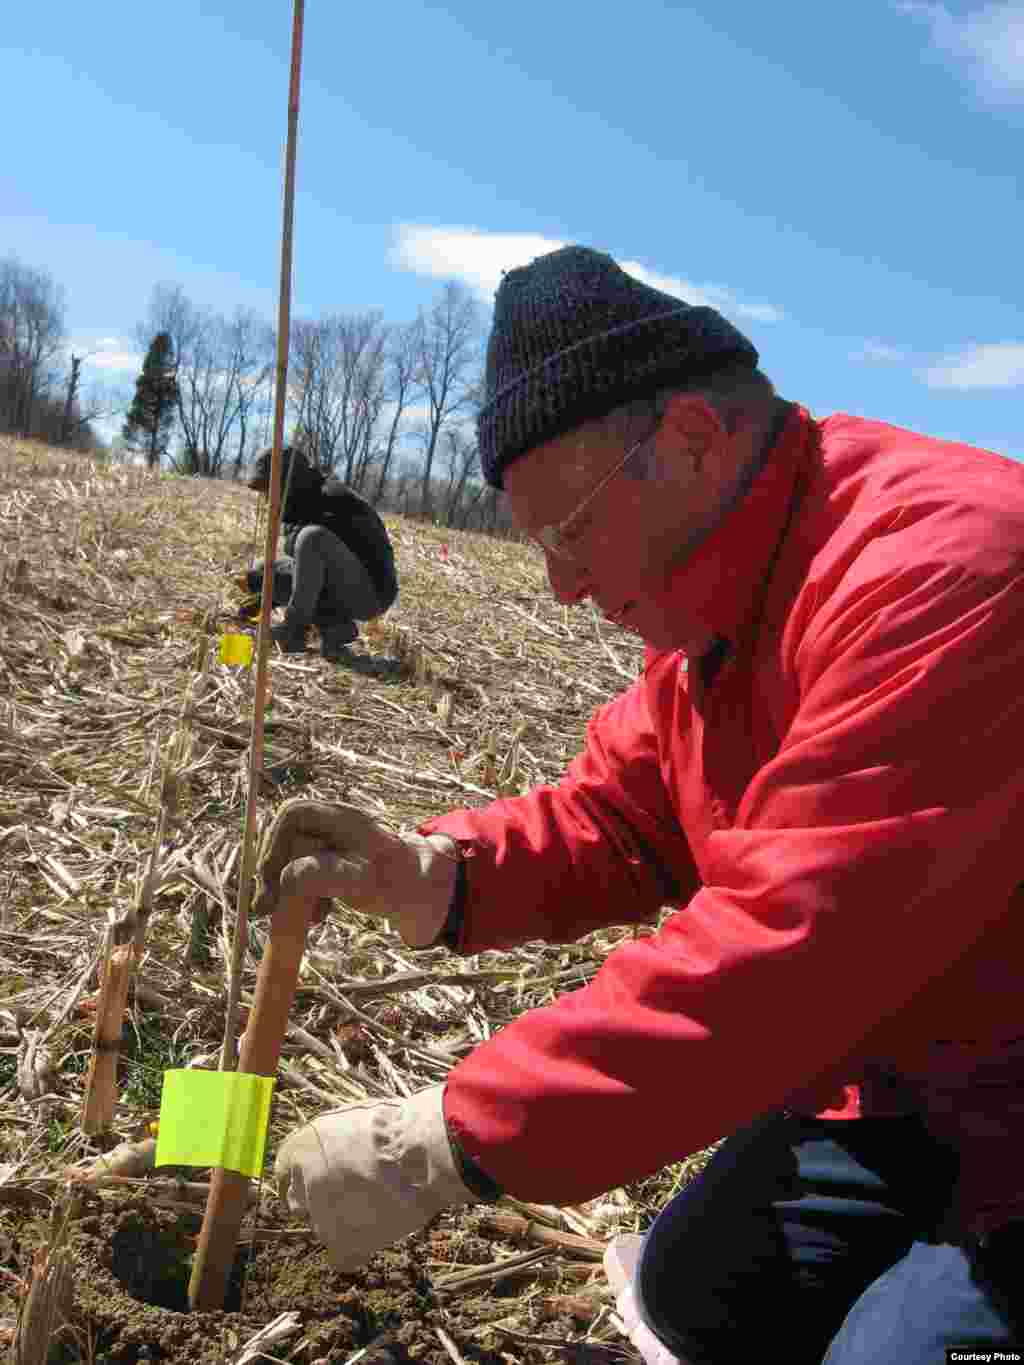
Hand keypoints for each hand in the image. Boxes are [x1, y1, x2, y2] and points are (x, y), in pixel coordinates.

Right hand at [251, 799, 458, 947]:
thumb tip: (284, 878)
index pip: (291, 816)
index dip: (273, 848)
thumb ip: (322, 875)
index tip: (271, 886)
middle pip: (284, 837)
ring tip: (306, 917)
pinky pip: (302, 870)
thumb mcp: (360, 882)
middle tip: (269, 908)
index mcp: (341, 818)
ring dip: (288, 888)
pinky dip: (303, 894)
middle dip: (275, 873)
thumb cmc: (398, 882)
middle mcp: (333, 822)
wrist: (423, 891)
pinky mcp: (331, 858)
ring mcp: (331, 839)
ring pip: (290, 856)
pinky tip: (318, 915)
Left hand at [274, 1086, 474, 1270]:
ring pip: (325, 1228)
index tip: (321, 1181)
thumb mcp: (354, 1120)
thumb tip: (334, 1154)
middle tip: (355, 1193)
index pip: (287, 1170)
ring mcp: (320, 1212)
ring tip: (380, 1206)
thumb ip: (335, 1142)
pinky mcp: (340, 1239)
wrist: (418, 1148)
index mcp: (302, 1145)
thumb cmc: (395, 1128)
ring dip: (345, 1222)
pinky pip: (340, 1256)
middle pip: (301, 1202)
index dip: (305, 1177)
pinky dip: (355, 1250)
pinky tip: (376, 1234)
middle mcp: (303, 1179)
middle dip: (322, 1200)